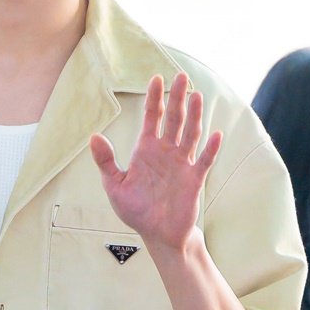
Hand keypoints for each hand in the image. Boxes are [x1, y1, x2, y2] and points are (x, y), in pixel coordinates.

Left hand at [90, 73, 221, 250]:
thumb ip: (105, 161)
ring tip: (197, 95)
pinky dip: (210, 148)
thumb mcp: (114, 186)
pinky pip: (204, 160)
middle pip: (174, 118)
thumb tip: (94, 136)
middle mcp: (166, 151)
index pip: (152, 117)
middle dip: (177, 97)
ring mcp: (182, 163)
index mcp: (146, 149)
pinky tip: (216, 134)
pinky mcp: (194, 179)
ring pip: (190, 133)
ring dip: (194, 115)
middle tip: (181, 75)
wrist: (157, 234)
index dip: (154, 98)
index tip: (157, 78)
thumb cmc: (135, 209)